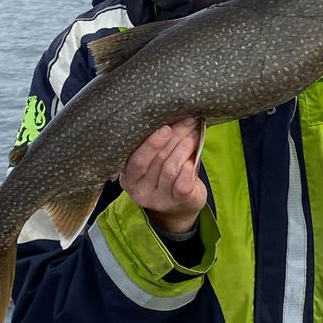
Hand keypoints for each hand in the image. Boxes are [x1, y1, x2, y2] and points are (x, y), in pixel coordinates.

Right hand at [118, 118, 206, 233]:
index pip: (136, 160)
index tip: (165, 127)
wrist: (179, 207)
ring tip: (193, 134)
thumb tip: (172, 115)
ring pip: (172, 168)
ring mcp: (160, 200)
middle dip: (175, 137)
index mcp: (128, 178)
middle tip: (187, 121)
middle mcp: (140, 191)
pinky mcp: (179, 203)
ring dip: (185, 147)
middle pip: (158, 160)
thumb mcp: (154, 160)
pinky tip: (194, 156)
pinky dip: (190, 165)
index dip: (151, 143)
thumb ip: (157, 143)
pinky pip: (184, 181)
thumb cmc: (164, 175)